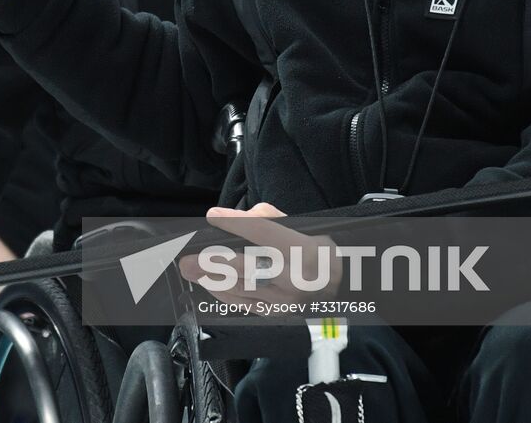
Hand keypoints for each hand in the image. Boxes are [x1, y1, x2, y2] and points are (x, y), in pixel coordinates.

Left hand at [179, 202, 341, 308]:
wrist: (342, 287)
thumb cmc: (319, 251)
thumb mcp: (304, 227)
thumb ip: (269, 218)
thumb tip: (239, 218)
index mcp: (304, 250)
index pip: (264, 233)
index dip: (235, 223)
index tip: (213, 216)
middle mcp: (295, 278)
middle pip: (247, 268)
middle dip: (213, 263)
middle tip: (188, 258)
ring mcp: (286, 301)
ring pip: (241, 289)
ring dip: (212, 279)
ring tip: (191, 270)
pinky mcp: (279, 314)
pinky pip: (246, 305)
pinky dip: (224, 294)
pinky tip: (210, 285)